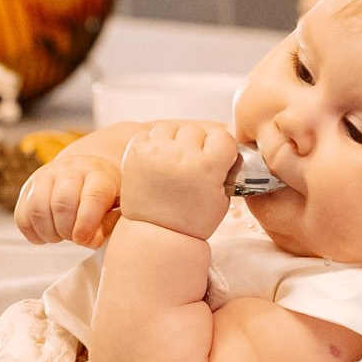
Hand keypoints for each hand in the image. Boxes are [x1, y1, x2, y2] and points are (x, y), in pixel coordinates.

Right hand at [17, 150, 123, 246]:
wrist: (86, 170)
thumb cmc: (105, 195)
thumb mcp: (117, 207)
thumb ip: (108, 225)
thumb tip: (90, 239)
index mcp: (98, 173)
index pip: (92, 196)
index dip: (87, 224)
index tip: (85, 241)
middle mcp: (69, 170)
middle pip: (62, 204)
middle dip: (68, 231)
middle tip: (75, 238)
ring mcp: (44, 176)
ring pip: (38, 210)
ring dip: (50, 233)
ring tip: (61, 235)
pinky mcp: (28, 188)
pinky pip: (22, 217)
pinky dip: (34, 234)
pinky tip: (48, 233)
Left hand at [119, 121, 237, 239]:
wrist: (156, 234)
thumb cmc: (191, 221)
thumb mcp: (221, 199)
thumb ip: (224, 170)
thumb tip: (225, 148)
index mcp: (207, 167)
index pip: (222, 136)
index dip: (220, 147)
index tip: (216, 157)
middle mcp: (182, 155)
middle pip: (195, 131)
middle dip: (196, 145)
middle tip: (191, 164)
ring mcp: (157, 151)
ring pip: (171, 128)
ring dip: (173, 141)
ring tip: (172, 161)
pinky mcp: (136, 152)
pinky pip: (149, 134)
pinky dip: (153, 144)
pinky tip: (157, 162)